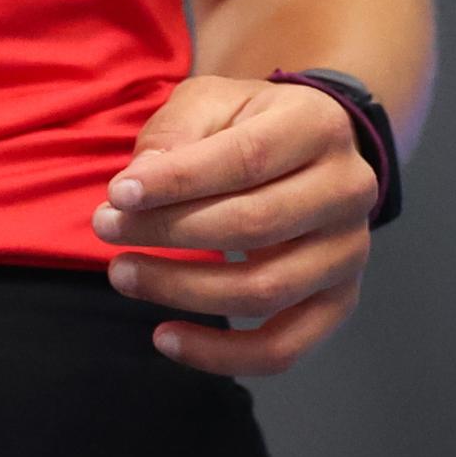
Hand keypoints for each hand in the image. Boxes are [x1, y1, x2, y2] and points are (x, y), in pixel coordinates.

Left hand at [90, 74, 376, 375]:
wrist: (310, 152)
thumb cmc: (249, 123)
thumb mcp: (211, 102)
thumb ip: (176, 135)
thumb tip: (137, 187)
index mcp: (317, 126)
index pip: (247, 158)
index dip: (178, 181)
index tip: (117, 195)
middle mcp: (347, 191)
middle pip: (254, 224)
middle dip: (168, 231)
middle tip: (106, 228)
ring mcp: (349, 252)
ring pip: (265, 290)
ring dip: (182, 289)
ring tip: (123, 273)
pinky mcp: (338, 301)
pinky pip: (283, 348)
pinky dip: (221, 354)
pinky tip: (165, 338)